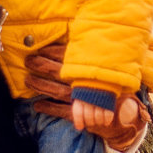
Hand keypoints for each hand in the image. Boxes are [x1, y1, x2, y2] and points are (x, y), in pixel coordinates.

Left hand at [23, 43, 150, 150]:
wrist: (125, 112)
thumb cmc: (114, 85)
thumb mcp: (109, 67)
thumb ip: (94, 54)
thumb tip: (80, 38)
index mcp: (89, 68)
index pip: (67, 56)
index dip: (51, 52)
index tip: (39, 49)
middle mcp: (83, 82)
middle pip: (57, 72)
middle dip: (41, 65)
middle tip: (28, 60)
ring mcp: (80, 100)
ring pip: (55, 90)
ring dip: (40, 85)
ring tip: (27, 80)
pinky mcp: (80, 115)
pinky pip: (60, 111)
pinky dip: (48, 108)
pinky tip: (37, 105)